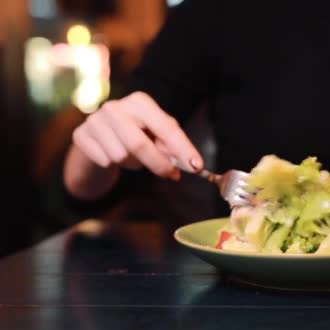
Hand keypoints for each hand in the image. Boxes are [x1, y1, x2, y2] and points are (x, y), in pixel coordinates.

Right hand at [71, 91, 202, 180]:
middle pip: (140, 144)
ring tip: (132, 156)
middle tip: (171, 175)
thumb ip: (173, 147)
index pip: (166, 128)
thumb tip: (191, 164)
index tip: (197, 167)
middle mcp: (115, 106)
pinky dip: (112, 165)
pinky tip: (112, 155)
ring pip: (121, 156)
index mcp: (140, 101)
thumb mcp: (157, 135)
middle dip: (158, 164)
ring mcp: (95, 119)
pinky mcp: (80, 134)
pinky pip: (103, 161)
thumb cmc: (136, 135)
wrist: (98, 138)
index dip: (183, 149)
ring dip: (133, 164)